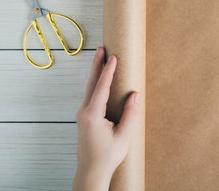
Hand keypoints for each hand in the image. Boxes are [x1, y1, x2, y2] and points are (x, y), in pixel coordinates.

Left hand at [73, 47, 140, 190]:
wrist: (92, 171)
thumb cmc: (108, 156)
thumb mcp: (124, 135)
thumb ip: (130, 114)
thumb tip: (136, 95)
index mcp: (93, 115)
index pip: (101, 87)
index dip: (108, 71)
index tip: (113, 57)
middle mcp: (84, 112)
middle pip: (91, 83)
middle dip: (96, 65)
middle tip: (100, 48)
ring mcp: (82, 115)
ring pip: (89, 88)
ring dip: (95, 73)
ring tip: (99, 58)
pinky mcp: (84, 118)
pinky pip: (90, 96)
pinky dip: (95, 84)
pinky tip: (99, 79)